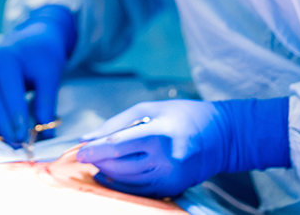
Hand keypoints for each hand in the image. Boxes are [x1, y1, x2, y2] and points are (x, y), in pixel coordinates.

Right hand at [0, 5, 74, 145]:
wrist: (29, 40)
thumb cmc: (42, 56)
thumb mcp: (50, 74)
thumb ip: (47, 103)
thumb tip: (46, 134)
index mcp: (4, 60)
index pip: (10, 97)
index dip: (17, 121)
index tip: (25, 140)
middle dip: (8, 130)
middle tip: (21, 147)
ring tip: (13, 142)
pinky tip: (4, 134)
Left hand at [76, 98, 289, 197]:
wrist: (222, 136)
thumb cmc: (182, 114)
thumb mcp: (149, 109)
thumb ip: (116, 124)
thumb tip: (87, 138)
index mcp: (160, 134)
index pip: (118, 146)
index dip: (94, 150)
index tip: (78, 150)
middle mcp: (166, 159)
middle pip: (120, 165)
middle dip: (97, 161)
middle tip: (83, 155)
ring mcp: (171, 177)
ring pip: (127, 180)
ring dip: (107, 173)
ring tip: (96, 163)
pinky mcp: (173, 189)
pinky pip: (139, 190)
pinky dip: (121, 184)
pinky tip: (110, 175)